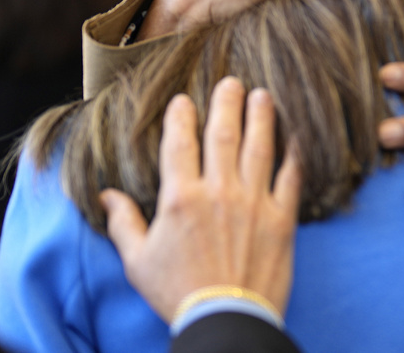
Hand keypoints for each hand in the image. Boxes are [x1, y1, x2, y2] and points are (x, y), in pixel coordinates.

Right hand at [101, 76, 302, 321]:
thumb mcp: (138, 261)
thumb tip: (105, 196)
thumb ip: (123, 223)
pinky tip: (297, 133)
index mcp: (180, 199)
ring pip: (259, 147)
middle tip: (232, 82)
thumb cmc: (178, 293)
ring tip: (263, 95)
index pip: (180, 143)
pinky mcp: (281, 218)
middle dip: (227, 102)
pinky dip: (295, 152)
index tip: (184, 101)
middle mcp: (218, 192)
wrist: (225, 320)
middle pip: (223, 134)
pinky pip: (291, 176)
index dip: (181, 117)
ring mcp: (253, 203)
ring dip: (261, 116)